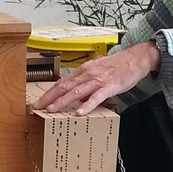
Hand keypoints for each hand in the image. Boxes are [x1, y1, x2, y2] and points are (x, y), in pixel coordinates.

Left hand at [32, 41, 159, 115]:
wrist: (136, 58)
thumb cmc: (118, 66)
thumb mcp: (98, 72)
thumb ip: (86, 83)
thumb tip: (77, 96)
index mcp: (83, 71)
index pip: (62, 83)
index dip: (49, 92)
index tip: (39, 102)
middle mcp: (87, 74)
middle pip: (64, 87)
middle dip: (49, 98)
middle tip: (37, 108)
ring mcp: (98, 80)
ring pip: (76, 92)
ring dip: (62, 101)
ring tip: (51, 110)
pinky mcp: (109, 86)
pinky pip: (96, 97)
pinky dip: (87, 105)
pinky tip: (80, 113)